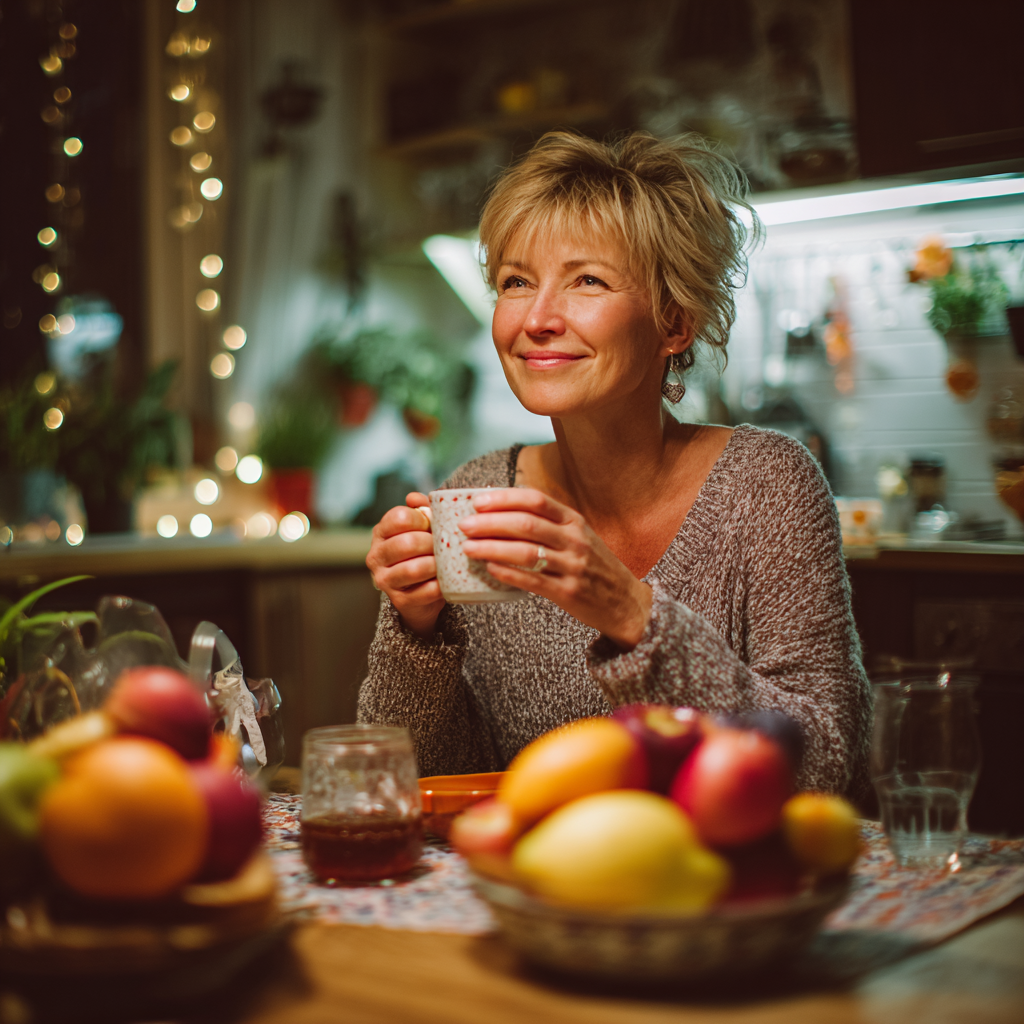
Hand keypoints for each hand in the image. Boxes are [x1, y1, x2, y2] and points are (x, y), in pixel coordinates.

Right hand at [365, 492, 444, 639]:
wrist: (421, 592)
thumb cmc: (422, 552)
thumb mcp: (421, 528)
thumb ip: (422, 509)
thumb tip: (414, 497)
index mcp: (381, 532)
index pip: (398, 517)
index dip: (422, 519)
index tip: (434, 524)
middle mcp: (376, 556)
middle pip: (406, 543)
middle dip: (432, 543)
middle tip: (445, 545)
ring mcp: (385, 580)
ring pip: (413, 569)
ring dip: (436, 564)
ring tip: (447, 562)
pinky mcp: (400, 601)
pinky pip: (425, 592)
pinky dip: (441, 585)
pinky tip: (448, 579)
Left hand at [459, 489, 652, 649]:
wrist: (625, 601)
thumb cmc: (593, 565)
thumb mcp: (578, 535)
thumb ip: (548, 523)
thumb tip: (501, 510)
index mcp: (574, 520)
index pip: (536, 500)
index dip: (504, 499)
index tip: (478, 501)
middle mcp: (575, 539)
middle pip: (526, 524)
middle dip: (490, 523)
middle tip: (464, 526)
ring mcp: (573, 566)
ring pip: (526, 552)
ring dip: (492, 548)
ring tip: (468, 548)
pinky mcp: (568, 592)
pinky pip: (532, 581)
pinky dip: (507, 573)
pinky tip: (489, 569)